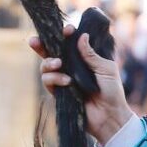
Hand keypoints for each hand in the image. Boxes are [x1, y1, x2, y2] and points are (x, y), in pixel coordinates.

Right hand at [29, 23, 133, 145]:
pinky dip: (54, 79)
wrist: (110, 116)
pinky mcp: (60, 93)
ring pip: (46, 66)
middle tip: (34, 41)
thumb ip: (91, 54)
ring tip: (59, 64)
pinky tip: (66, 81)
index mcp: (83, 58)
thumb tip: (81, 35)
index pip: (69, 42)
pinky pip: (48, 82)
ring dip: (49, 63)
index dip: (64, 35)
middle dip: (40, 45)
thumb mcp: (106, 69)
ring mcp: (63, 79)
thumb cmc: (112, 92)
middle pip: (51, 52)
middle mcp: (71, 67)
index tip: (68, 30)